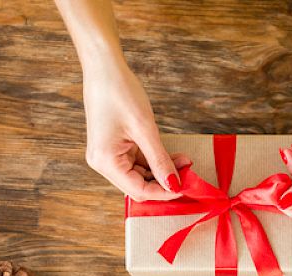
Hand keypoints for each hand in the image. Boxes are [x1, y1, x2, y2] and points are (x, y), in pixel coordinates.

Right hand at [83, 60, 190, 200]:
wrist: (103, 67)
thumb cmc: (119, 92)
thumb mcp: (145, 129)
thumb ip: (160, 160)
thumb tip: (174, 185)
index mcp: (105, 162)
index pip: (139, 190)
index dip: (164, 192)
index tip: (186, 187)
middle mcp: (103, 163)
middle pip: (139, 186)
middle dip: (164, 183)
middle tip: (188, 174)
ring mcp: (108, 156)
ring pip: (141, 176)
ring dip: (162, 172)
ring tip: (184, 162)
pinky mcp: (115, 149)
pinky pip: (138, 163)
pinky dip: (155, 162)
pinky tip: (173, 156)